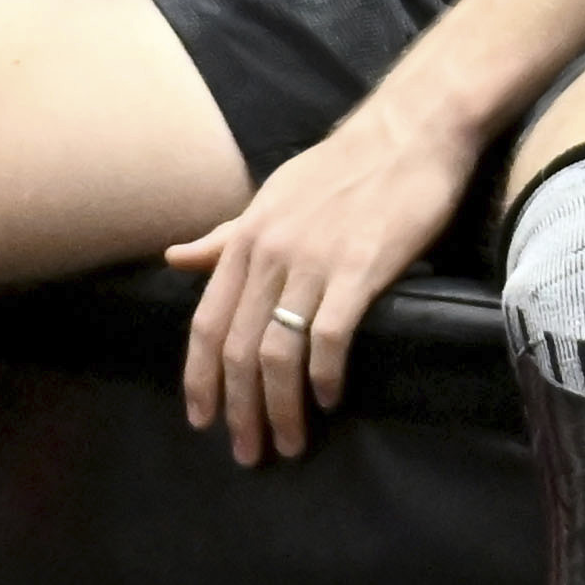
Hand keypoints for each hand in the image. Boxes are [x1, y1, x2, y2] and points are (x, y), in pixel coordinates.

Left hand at [166, 94, 478, 462]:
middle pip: (239, 351)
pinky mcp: (359, 269)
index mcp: (244, 239)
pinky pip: (328, 338)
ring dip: (280, 409)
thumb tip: (174, 257)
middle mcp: (268, 253)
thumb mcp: (272, 196)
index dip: (200, 379)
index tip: (203, 420)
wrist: (410, 131)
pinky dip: (324, 377)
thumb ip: (225, 237)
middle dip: (239, 411)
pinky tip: (330, 400)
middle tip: (249, 453)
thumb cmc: (343, 168)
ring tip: (290, 442)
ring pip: (278, 353)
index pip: (206, 324)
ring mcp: (312, 261)